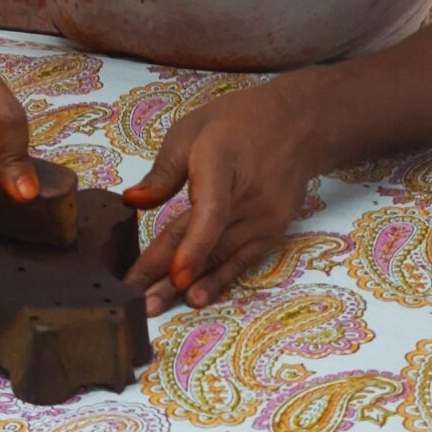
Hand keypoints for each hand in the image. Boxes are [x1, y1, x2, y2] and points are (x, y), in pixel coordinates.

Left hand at [123, 73, 324, 316]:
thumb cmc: (238, 124)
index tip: (174, 275)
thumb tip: (132, 202)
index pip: (211, 213)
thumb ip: (163, 170)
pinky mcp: (270, 233)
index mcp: (222, 165)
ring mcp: (263, 220)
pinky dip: (216, 281)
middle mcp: (247, 198)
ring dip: (186, 286)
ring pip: (219, 258)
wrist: (300, 126)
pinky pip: (238, 262)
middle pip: (206, 243)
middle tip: (140, 304)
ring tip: (155, 308)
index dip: (192, 247)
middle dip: (168, 276)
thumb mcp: (192, 130)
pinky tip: (196, 300)